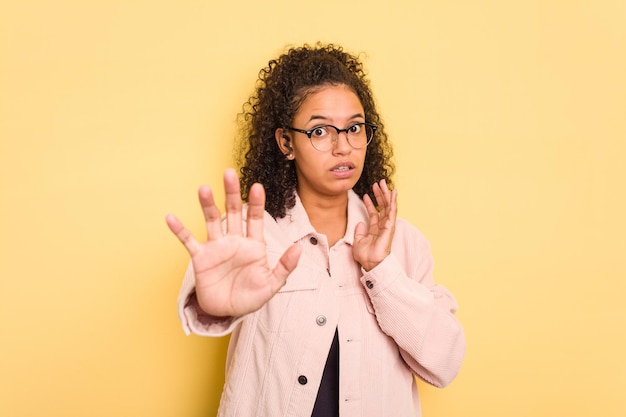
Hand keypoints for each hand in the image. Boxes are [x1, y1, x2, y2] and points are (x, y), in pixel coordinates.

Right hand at [165, 169, 301, 317]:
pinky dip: (179, 230)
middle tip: (229, 172)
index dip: (256, 203)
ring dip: (207, 205)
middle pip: (232, 211)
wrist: (227, 313)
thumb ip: (285, 267)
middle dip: (231, 193)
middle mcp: (234, 241)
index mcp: (253, 245)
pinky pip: (188, 241)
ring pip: (211, 220)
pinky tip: (170, 218)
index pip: (255, 219)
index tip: (257, 186)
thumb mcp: (272, 285)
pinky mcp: (200, 258)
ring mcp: (216, 247)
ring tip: (203, 188)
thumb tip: (298, 248)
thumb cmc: (250, 297)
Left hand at [353, 180, 396, 270]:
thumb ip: (358, 232)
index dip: (370, 203)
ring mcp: (387, 226)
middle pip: (382, 207)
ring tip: (383, 183)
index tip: (365, 195)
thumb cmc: (366, 256)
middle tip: (377, 183)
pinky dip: (393, 201)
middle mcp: (382, 226)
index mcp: (375, 230)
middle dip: (380, 195)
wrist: (371, 263)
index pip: (374, 213)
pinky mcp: (390, 226)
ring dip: (386, 194)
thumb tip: (360, 223)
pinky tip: (393, 192)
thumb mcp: (357, 242)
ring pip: (388, 206)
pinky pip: (392, 211)